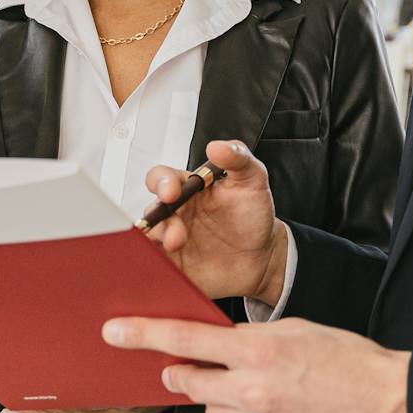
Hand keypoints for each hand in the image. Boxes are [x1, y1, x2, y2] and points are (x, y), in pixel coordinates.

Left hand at [102, 316, 409, 412]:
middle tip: (191, 365)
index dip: (143, 335)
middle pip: (189, 382)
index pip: (185, 341)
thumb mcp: (296, 330)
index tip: (114, 332)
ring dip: (223, 398)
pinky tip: (283, 411)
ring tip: (261, 389)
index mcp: (258, 351)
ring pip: (213, 411)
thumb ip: (249, 338)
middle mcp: (253, 392)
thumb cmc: (349, 360)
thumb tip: (216, 346)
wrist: (390, 406)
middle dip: (184, 372)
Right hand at [140, 140, 287, 302]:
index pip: (162, 178)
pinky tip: (164, 266)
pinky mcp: (174, 266)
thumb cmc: (251, 214)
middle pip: (152, 211)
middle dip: (158, 220)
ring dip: (156, 242)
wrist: (262, 256)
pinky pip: (155, 264)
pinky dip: (152, 264)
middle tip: (176, 234)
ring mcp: (171, 240)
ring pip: (149, 238)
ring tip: (175, 247)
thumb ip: (238, 158)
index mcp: (187, 188)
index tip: (171, 192)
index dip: (161, 183)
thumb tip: (218, 146)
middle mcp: (175, 213)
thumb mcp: (253, 180)